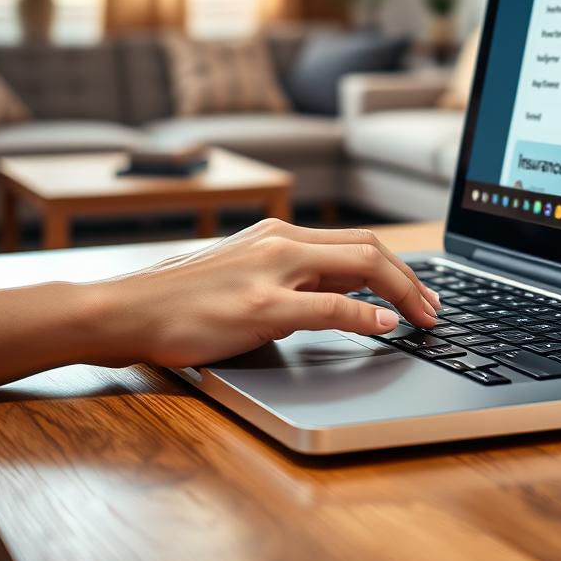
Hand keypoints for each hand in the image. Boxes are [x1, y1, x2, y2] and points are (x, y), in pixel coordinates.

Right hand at [101, 219, 440, 368]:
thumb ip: (289, 279)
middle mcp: (280, 242)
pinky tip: (387, 325)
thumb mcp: (244, 275)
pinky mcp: (259, 307)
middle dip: (411, 278)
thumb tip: (336, 297)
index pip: (357, 242)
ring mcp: (271, 272)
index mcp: (279, 235)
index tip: (419, 293)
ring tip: (424, 318)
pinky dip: (365, 315)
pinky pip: (327, 307)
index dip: (398, 267)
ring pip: (358, 267)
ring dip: (402, 292)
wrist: (126, 309)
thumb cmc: (181, 299)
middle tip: (434, 309)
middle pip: (369, 248)